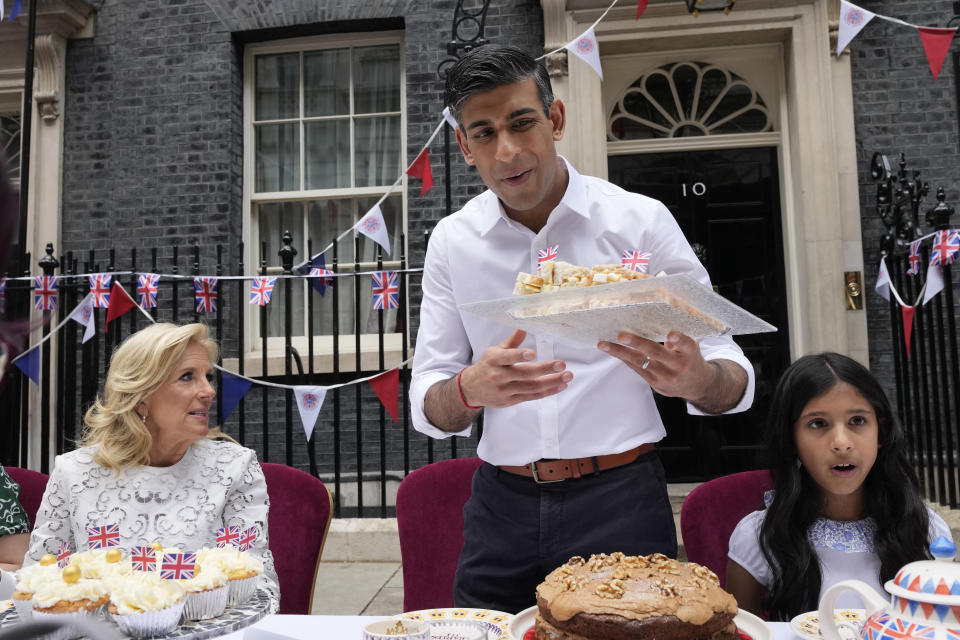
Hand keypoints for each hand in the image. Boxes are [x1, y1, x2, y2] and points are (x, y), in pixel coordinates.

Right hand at [460, 329, 572, 407]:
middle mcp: (499, 375)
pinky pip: (532, 396)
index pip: (507, 357)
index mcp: (494, 360)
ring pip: (532, 387)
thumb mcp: (495, 351)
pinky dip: (547, 391)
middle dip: (545, 369)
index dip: (519, 355)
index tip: (532, 353)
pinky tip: (559, 386)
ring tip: (567, 376)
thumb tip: (523, 326)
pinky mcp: (511, 400)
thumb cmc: (487, 366)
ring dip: (552, 382)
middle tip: (562, 364)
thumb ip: (512, 341)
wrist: (472, 388)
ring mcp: (505, 390)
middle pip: (525, 373)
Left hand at [597, 330, 716, 401]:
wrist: (698, 385)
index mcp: (691, 353)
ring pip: (640, 362)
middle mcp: (679, 365)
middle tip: (622, 336)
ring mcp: (666, 377)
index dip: (679, 339)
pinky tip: (611, 349)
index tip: (671, 333)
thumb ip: (679, 337)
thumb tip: (661, 322)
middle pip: (657, 353)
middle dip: (638, 343)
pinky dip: (623, 357)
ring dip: (620, 352)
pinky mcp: (655, 383)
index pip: (687, 344)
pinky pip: (636, 368)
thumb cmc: (691, 358)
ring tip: (603, 344)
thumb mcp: (692, 346)